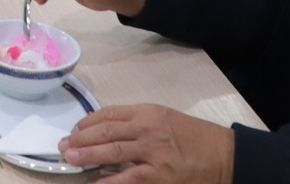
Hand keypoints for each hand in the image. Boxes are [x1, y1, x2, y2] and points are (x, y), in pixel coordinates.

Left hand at [59, 104, 234, 183]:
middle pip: (105, 131)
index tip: (75, 130)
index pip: (109, 114)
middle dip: (81, 138)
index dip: (87, 122)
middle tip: (64, 145)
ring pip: (112, 152)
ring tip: (71, 158)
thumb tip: (108, 135)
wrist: (225, 156)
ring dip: (88, 155)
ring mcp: (153, 152)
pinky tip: (96, 183)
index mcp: (148, 112)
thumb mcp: (165, 120)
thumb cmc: (195, 138)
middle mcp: (148, 128)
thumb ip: (137, 125)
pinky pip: (129, 179)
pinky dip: (110, 182)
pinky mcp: (160, 175)